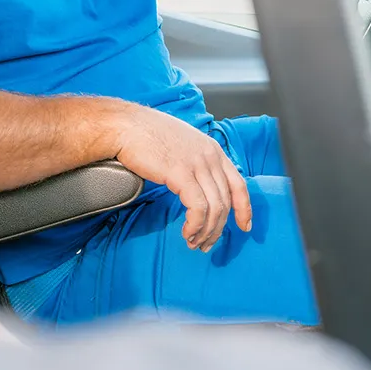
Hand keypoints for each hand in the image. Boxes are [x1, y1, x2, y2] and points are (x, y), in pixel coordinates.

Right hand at [106, 104, 250, 251]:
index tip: (244, 226)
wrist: (126, 125)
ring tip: (194, 243)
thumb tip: (199, 185)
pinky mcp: (180, 173)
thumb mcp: (183, 145)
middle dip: (218, 229)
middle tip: (206, 244)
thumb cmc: (147, 134)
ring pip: (214, 208)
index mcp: (213, 150)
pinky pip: (197, 207)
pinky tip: (187, 232)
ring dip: (206, 231)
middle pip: (225, 201)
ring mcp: (197, 164)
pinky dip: (195, 225)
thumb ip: (196, 162)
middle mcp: (210, 156)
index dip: (244, 208)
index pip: (239, 184)